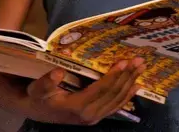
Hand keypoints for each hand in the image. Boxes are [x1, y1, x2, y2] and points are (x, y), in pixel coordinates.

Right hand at [25, 58, 144, 124]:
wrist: (38, 112)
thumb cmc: (39, 97)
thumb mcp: (37, 88)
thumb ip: (46, 82)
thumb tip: (58, 71)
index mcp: (77, 107)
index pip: (100, 90)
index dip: (113, 76)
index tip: (123, 61)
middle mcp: (90, 115)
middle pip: (113, 94)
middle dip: (127, 76)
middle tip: (139, 60)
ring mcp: (95, 117)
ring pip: (118, 99)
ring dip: (131, 82)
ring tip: (141, 68)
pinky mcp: (98, 116)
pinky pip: (116, 106)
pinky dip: (128, 96)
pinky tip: (137, 85)